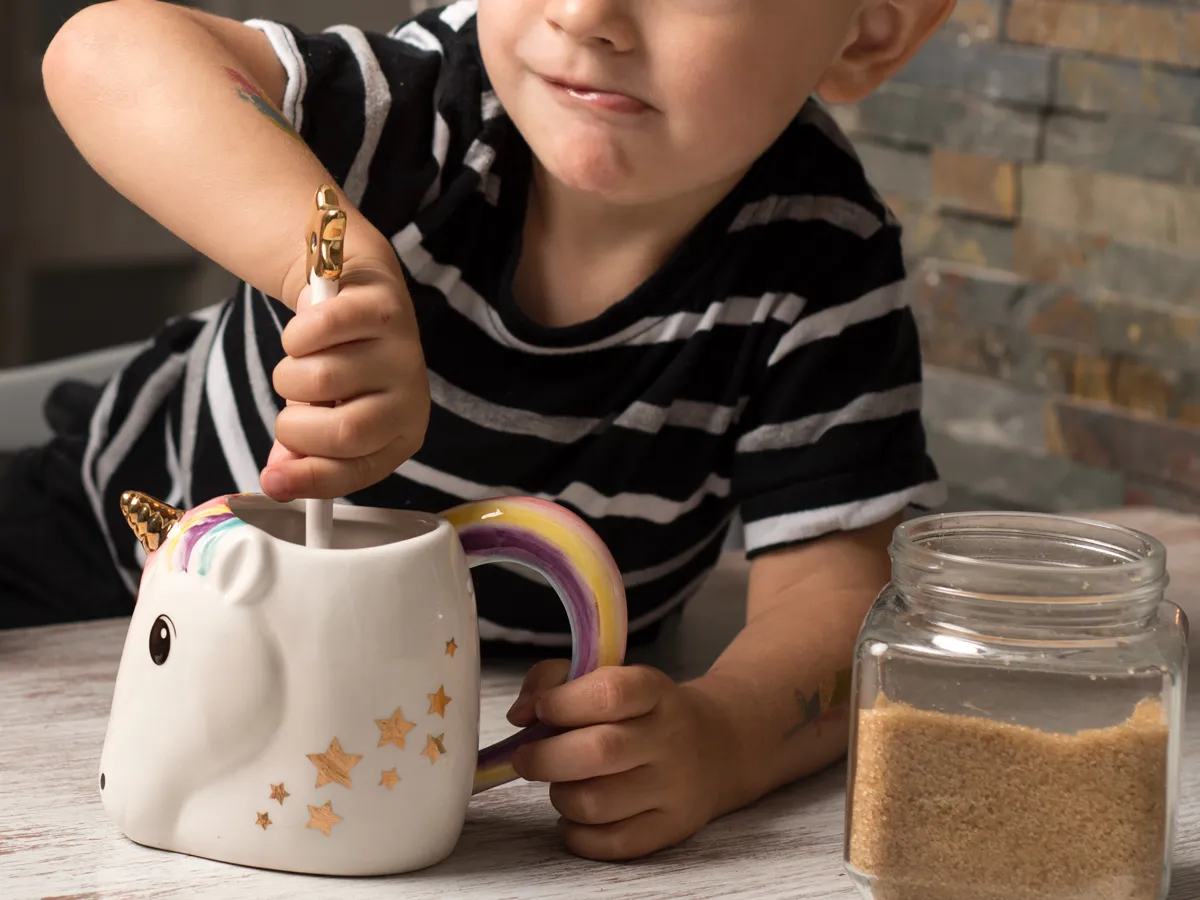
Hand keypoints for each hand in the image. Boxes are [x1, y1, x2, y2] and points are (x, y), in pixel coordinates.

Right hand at [260, 251, 429, 500]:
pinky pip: (319, 331)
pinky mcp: (383, 310)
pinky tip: (306, 335)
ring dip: (290, 375)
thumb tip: (279, 480)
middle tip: (291, 410)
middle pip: (344, 433)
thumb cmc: (345, 363)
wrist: (364, 297)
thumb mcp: (326, 413)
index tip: (272, 483)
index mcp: (402, 434)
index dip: (312, 480)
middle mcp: (411, 398)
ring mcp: (401, 352)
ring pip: (322, 381)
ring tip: (302, 363)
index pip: (358, 470)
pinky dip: (296, 336)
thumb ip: (305, 450)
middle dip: (295, 428)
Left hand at [507, 661, 733, 860]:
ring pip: (595, 803)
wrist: (715, 746)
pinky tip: (575, 814)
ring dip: (560, 795)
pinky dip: (577, 833)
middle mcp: (670, 738)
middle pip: (598, 752)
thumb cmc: (643, 711)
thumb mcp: (611, 677)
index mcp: (654, 690)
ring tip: (562, 783)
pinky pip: (610, 843)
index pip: (608, 694)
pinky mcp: (671, 828)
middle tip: (527, 757)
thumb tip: (520, 714)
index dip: (562, 703)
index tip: (538, 711)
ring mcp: (674, 787)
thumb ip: (556, 680)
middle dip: (544, 758)